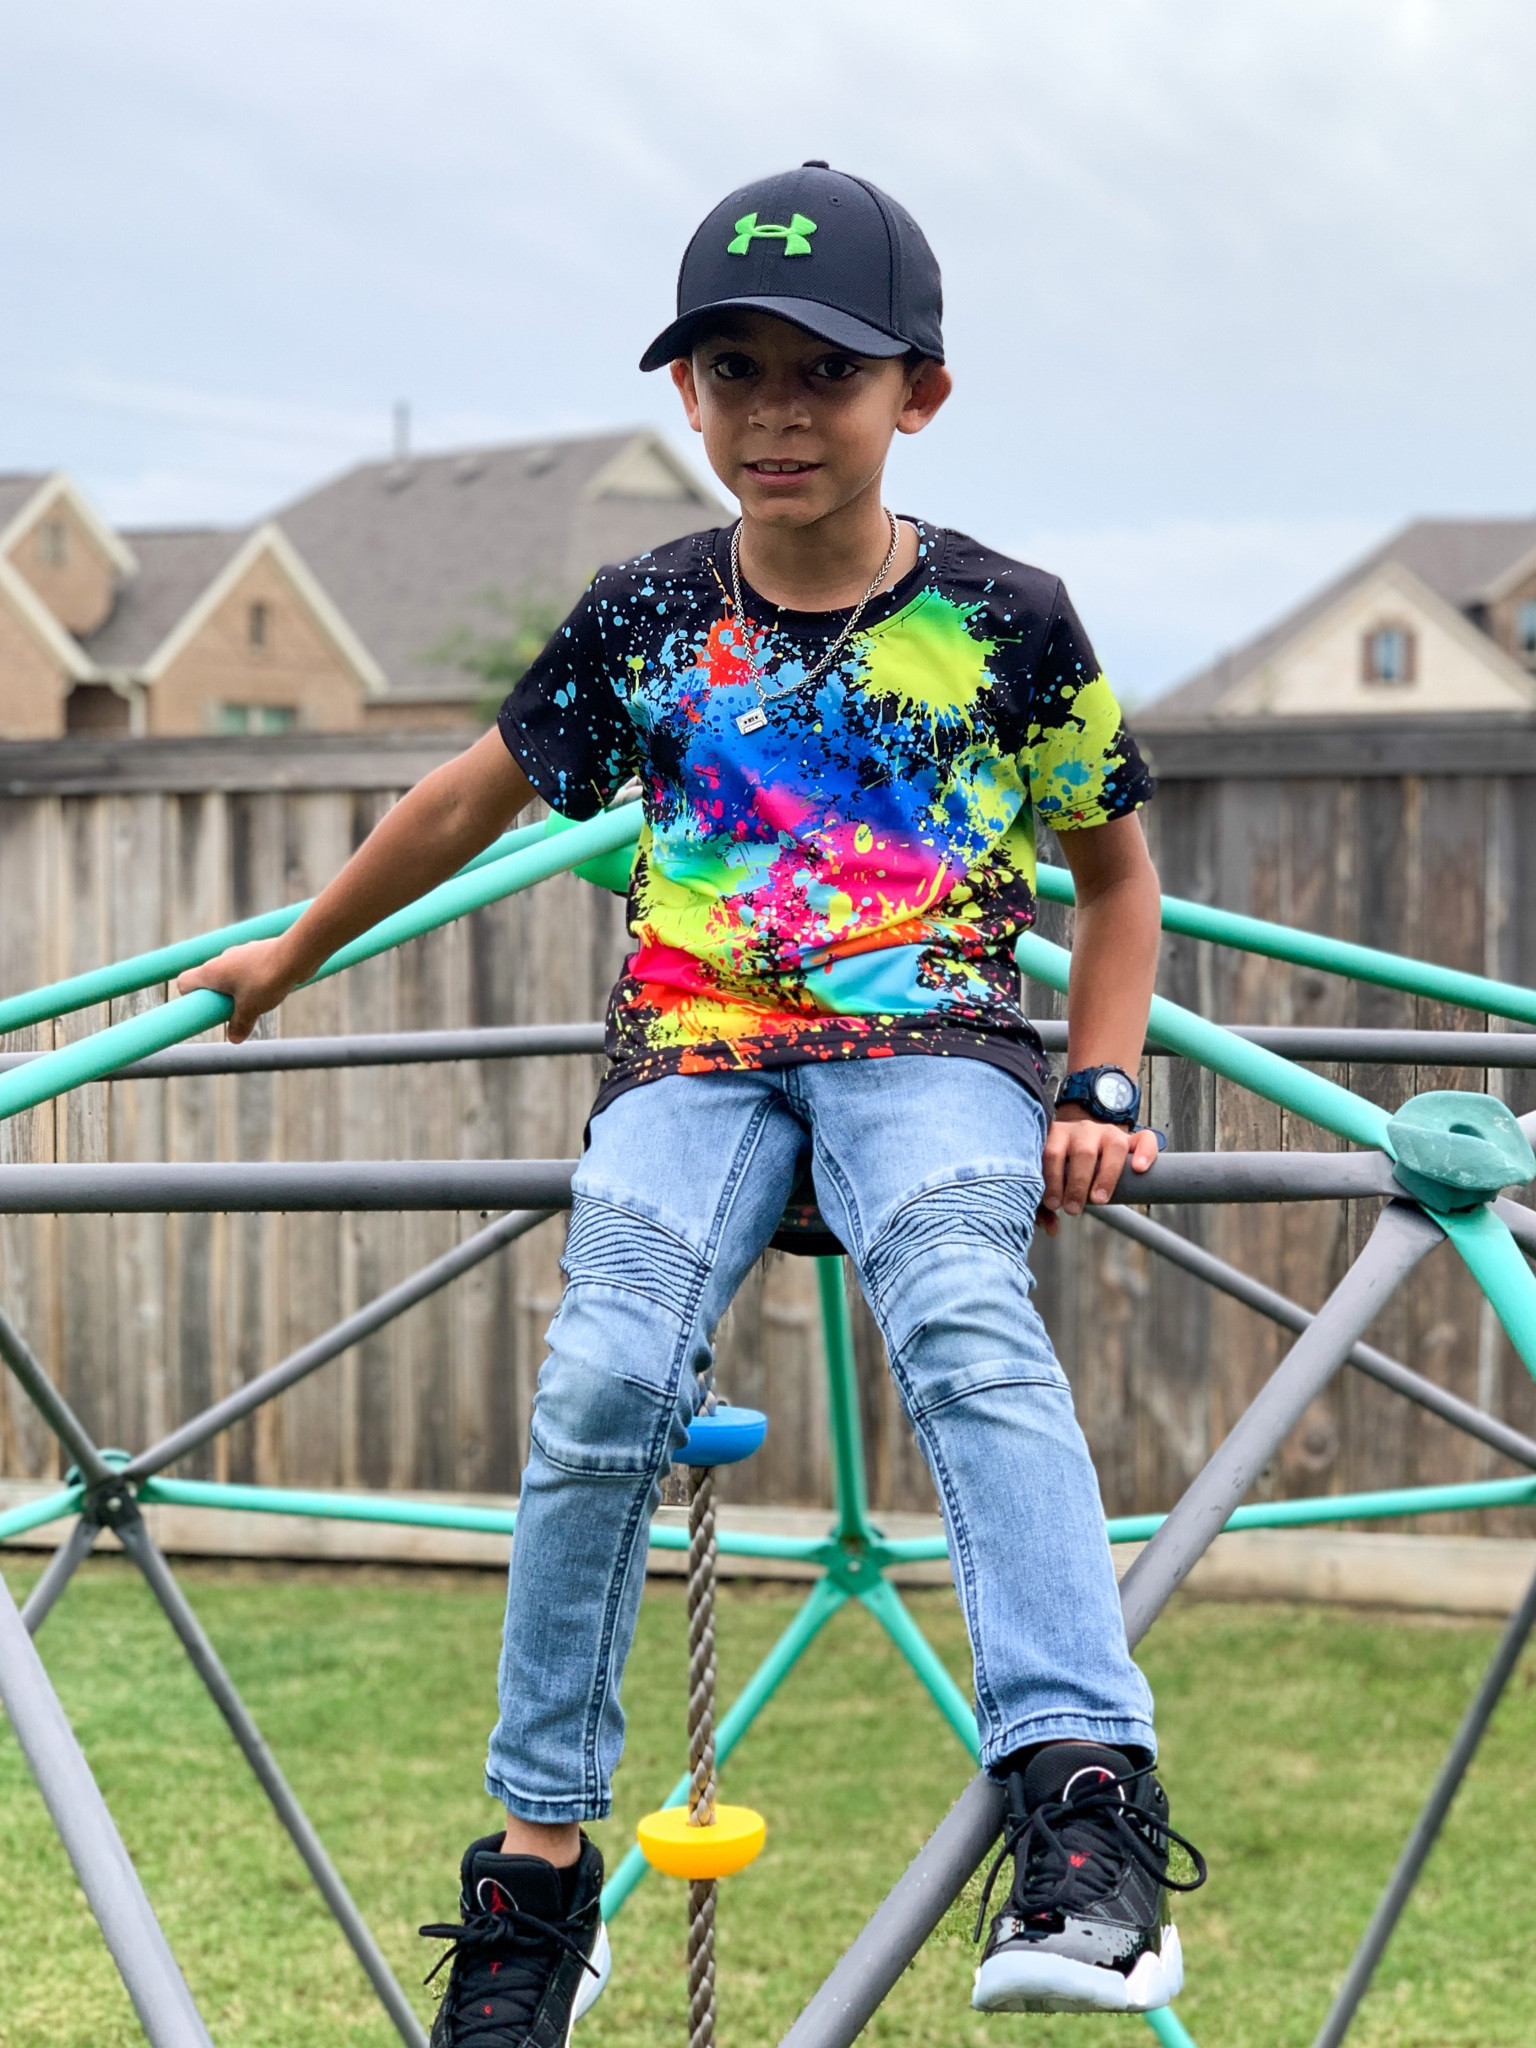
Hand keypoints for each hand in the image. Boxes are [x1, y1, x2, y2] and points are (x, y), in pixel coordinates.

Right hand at [177, 937, 298, 1042]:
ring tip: (254, 1004)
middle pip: (209, 981)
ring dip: (237, 991)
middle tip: (232, 1013)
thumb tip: (233, 1039)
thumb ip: (238, 1025)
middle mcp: (222, 959)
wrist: (295, 955)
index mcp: (211, 971)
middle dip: (218, 999)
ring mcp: (240, 954)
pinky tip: (268, 991)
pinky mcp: (258, 954)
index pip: (185, 982)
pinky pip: (248, 971)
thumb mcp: (250, 1009)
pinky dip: (253, 982)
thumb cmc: (267, 980)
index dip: (190, 998)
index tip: (206, 1011)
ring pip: (230, 976)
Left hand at [1038, 1103, 1159, 1236]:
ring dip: (1106, 1176)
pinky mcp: (1131, 1138)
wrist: (1085, 1147)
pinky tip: (1139, 1169)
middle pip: (1083, 1151)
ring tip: (1099, 1200)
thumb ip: (1044, 1205)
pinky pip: (1144, 1138)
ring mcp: (1108, 1132)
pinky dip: (1146, 1152)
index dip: (1051, 1179)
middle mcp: (1083, 1130)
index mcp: (1057, 1136)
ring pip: (1114, 1146)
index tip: (1052, 1204)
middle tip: (1073, 1209)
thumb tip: (1051, 1228)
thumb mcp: (1050, 1182)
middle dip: (1077, 1184)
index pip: (1051, 1152)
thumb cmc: (1063, 1167)